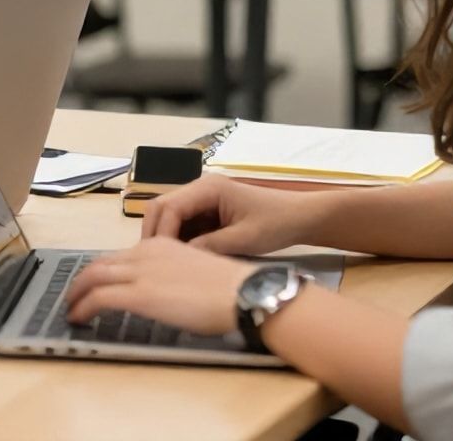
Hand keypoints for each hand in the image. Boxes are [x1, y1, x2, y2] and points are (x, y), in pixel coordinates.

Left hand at [65, 237, 258, 335]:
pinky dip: (83, 307)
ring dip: (77, 293)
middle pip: (101, 263)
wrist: (242, 292)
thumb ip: (173, 275)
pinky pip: (98, 298)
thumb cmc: (229, 288)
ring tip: (71, 308)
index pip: (120, 255)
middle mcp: (145, 252)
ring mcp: (140, 272)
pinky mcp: (139, 294)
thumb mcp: (195, 271)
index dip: (102, 270)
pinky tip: (78, 317)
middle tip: (74, 295)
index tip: (95, 283)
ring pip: (93, 277)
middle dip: (82, 280)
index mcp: (162, 244)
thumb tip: (163, 291)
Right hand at [140, 173, 321, 254]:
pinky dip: (177, 239)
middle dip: (154, 233)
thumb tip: (179, 260)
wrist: (300, 217)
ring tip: (163, 264)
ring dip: (164, 237)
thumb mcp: (245, 239)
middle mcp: (199, 188)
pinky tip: (179, 259)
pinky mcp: (206, 211)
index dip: (161, 233)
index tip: (159, 259)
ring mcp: (202, 199)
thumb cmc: (276, 223)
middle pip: (161, 206)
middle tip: (153, 262)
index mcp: (208, 188)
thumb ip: (210, 247)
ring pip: (168, 215)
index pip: (170, 207)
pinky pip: (183, 223)